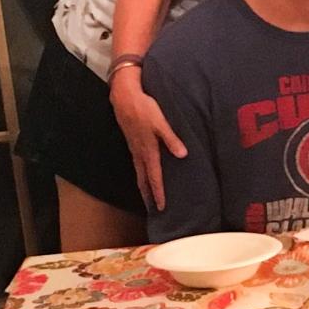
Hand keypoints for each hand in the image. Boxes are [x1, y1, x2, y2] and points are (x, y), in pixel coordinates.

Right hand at [109, 68, 186, 210]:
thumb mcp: (161, 123)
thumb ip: (172, 139)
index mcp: (148, 151)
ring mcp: (134, 149)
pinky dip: (141, 175)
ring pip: (139, 174)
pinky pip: (137, 165)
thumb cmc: (145, 109)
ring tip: (148, 198)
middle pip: (143, 180)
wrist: (125, 98)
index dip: (158, 192)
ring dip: (143, 187)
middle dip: (148, 195)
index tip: (161, 207)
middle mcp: (139, 154)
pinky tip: (145, 175)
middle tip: (153, 210)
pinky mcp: (133, 144)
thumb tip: (183, 155)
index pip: (154, 177)